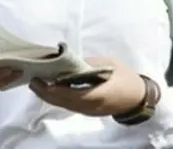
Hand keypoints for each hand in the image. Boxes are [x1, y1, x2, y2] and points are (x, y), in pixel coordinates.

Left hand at [29, 56, 147, 116]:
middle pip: (63, 102)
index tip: (41, 81)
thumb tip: (70, 61)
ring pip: (65, 105)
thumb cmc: (126, 78)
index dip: (53, 89)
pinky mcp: (89, 111)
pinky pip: (70, 105)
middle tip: (33, 81)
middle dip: (46, 93)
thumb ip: (89, 65)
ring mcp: (89, 111)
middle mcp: (90, 107)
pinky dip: (59, 98)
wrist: (138, 96)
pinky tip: (53, 89)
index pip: (70, 95)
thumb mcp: (109, 64)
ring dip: (50, 96)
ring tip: (38, 85)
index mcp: (97, 94)